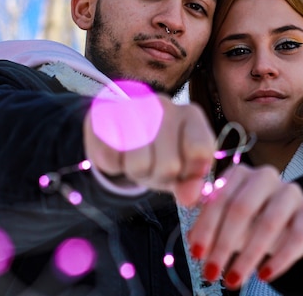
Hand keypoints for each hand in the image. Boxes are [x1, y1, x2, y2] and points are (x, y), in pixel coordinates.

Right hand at [83, 93, 215, 205]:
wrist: (120, 131)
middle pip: (168, 166)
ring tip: (135, 159)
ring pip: (138, 165)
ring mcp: (132, 105)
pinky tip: (118, 151)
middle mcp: (164, 105)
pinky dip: (113, 166)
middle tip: (153, 166)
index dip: (190, 172)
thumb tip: (190, 198)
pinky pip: (109, 160)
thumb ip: (191, 182)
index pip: (200, 151)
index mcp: (191, 115)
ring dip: (135, 172)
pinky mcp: (102, 114)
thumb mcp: (180, 168)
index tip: (183, 170)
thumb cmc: (159, 153)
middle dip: (159, 176)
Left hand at [186, 164, 302, 288]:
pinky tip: (264, 275)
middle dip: (223, 243)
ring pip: (270, 222)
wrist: (289, 220)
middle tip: (211, 272)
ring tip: (233, 280)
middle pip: (242, 207)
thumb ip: (207, 224)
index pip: (219, 198)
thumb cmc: (248, 219)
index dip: (206, 227)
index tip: (196, 253)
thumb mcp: (225, 219)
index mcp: (239, 173)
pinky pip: (299, 235)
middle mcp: (265, 176)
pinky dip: (280, 259)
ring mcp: (291, 191)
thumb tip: (192, 240)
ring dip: (248, 256)